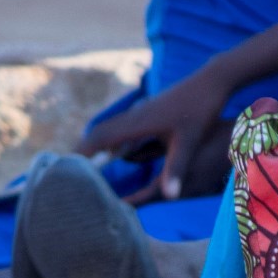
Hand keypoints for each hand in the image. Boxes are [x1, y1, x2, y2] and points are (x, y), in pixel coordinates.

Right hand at [77, 67, 231, 202]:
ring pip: (111, 129)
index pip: (101, 137)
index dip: (82, 152)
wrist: (212, 81)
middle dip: (83, 150)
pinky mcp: (150, 112)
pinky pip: (123, 127)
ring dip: (97, 144)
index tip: (66, 167)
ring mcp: (142, 112)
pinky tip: (114, 151)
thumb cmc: (202, 110)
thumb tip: (170, 196)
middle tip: (66, 170)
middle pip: (100, 133)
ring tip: (83, 163)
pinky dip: (112, 139)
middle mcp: (135, 115)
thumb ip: (176, 169)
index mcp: (138, 121)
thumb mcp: (189, 142)